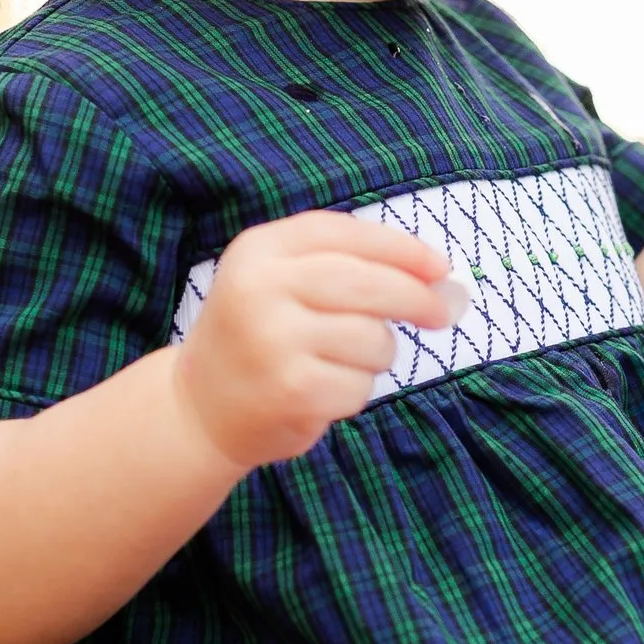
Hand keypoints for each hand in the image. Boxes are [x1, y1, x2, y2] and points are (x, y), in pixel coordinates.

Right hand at [174, 209, 469, 471]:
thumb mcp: (282, 282)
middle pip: (370, 284)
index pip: (347, 235)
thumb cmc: (261, 337)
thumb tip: (444, 282)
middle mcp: (261, 288)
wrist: (199, 408)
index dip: (402, 249)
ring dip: (374, 356)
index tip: (440, 268)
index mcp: (259, 250)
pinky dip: (354, 392)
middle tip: (440, 314)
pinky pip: (360, 385)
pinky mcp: (292, 389)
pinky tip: (319, 392)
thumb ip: (351, 268)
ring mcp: (275, 340)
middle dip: (416, 298)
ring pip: (373, 339)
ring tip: (336, 362)